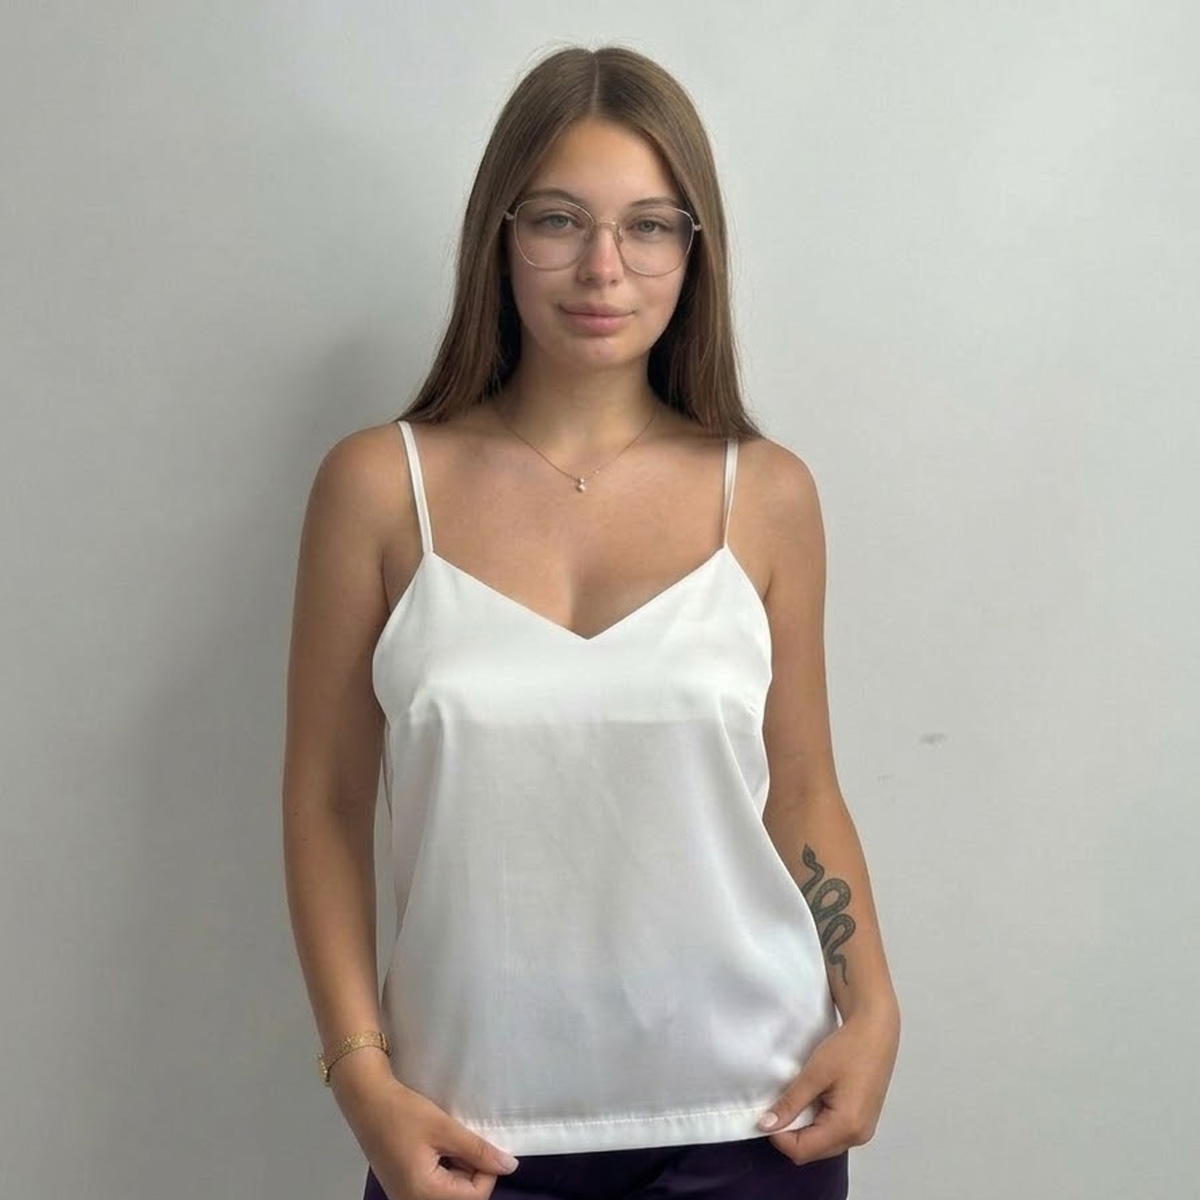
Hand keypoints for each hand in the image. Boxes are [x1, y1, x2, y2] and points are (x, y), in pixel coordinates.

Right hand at [331, 1056, 519, 1198]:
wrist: (366, 1101)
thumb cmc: (404, 1113)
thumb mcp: (445, 1128)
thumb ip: (478, 1150)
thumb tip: (510, 1166)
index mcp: (423, 1195)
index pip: (475, 1197)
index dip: (487, 1170)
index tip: (481, 1142)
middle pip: (462, 1198)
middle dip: (472, 1172)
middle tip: (463, 1141)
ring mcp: (406, 1198)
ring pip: (449, 1194)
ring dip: (459, 1171)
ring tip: (449, 1141)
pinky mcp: (403, 1189)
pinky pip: (435, 1189)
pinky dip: (445, 1171)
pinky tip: (438, 1148)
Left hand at [757, 1007, 899, 1165]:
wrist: (876, 1032)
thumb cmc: (847, 1049)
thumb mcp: (813, 1075)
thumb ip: (790, 1104)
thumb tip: (766, 1125)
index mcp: (846, 1127)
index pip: (802, 1150)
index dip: (779, 1136)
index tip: (767, 1113)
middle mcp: (857, 1137)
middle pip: (813, 1151)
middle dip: (791, 1134)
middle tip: (780, 1105)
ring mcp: (862, 1131)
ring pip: (822, 1144)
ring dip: (804, 1129)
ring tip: (797, 1100)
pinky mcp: (863, 1121)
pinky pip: (834, 1134)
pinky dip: (818, 1123)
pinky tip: (813, 1100)